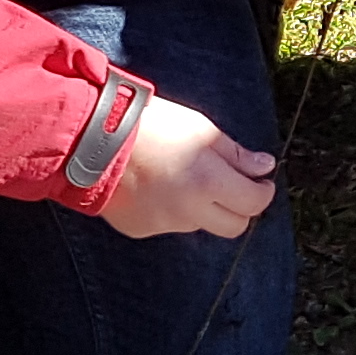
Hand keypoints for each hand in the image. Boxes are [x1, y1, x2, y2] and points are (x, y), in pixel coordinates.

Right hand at [96, 94, 276, 239]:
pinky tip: (155, 186)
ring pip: (199, 224)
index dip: (263, 192)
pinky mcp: (141, 229)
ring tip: (182, 177)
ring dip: (202, 207)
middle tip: (233, 186)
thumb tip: (264, 167)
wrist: (91, 140)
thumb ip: (235, 153)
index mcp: (209, 182)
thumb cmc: (150, 125)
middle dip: (240, 208)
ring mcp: (164, 224)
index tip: (261, 180)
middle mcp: (190, 211)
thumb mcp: (199, 129)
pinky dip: (170, 210)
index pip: (254, 203)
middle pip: (234, 226)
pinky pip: (168, 224)